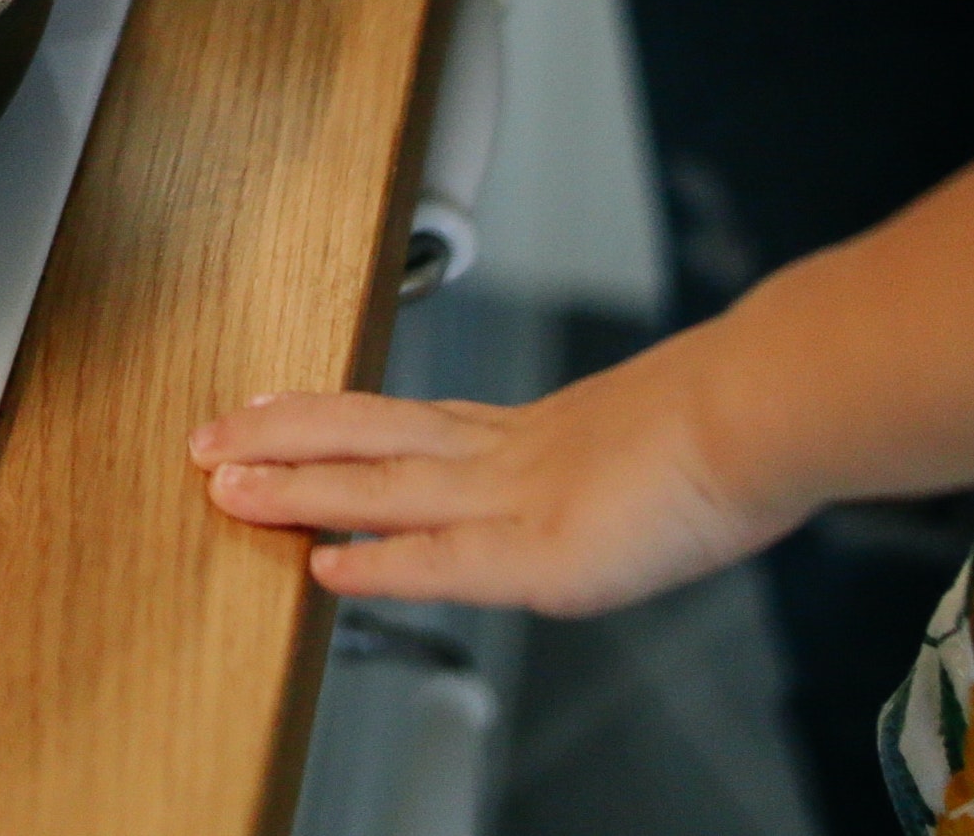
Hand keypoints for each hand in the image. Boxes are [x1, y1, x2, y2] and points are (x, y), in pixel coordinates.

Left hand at [191, 356, 796, 615]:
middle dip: (280, 438)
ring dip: (296, 488)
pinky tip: (322, 567)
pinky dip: (377, 562)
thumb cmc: (736, 422)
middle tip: (208, 437)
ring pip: (380, 484)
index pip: (410, 421)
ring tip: (226, 486)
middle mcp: (506, 455)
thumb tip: (644, 465)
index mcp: (534, 431)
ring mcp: (516, 500)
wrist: (765, 410)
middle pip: (367, 435)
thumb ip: (624, 458)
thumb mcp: (662, 435)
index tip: (274, 406)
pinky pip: (439, 560)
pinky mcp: (541, 554)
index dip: (334, 417)